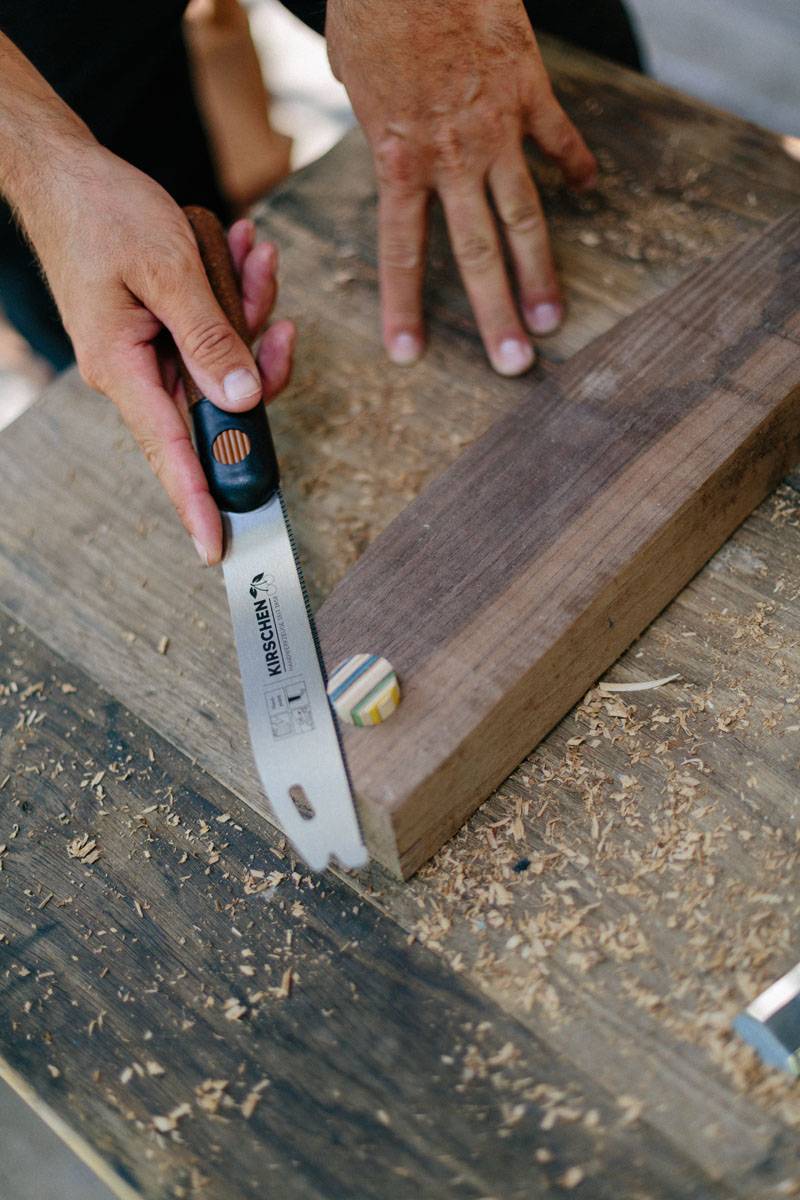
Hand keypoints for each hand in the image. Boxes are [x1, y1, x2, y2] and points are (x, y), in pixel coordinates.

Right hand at [21, 144, 293, 564]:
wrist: (67, 172)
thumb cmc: (102, 212)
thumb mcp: (168, 269)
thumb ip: (210, 338)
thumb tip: (243, 401)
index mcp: (123, 368)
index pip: (170, 453)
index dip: (197, 502)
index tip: (218, 547)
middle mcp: (136, 373)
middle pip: (220, 403)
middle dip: (259, 358)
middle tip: (276, 315)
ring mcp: (150, 354)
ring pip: (225, 363)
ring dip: (249, 312)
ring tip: (250, 255)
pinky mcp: (162, 332)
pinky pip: (215, 332)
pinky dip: (235, 297)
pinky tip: (240, 252)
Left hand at [326, 0, 596, 374]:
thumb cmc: (375, 4)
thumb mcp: (353, 74)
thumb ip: (377, 124)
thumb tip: (389, 138)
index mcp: (398, 159)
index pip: (401, 252)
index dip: (404, 308)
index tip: (408, 355)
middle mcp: (451, 158)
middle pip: (477, 254)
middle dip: (494, 315)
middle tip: (513, 366)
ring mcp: (496, 128)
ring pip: (525, 217)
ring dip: (540, 273)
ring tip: (551, 318)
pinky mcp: (531, 91)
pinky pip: (559, 139)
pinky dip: (575, 165)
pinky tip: (588, 189)